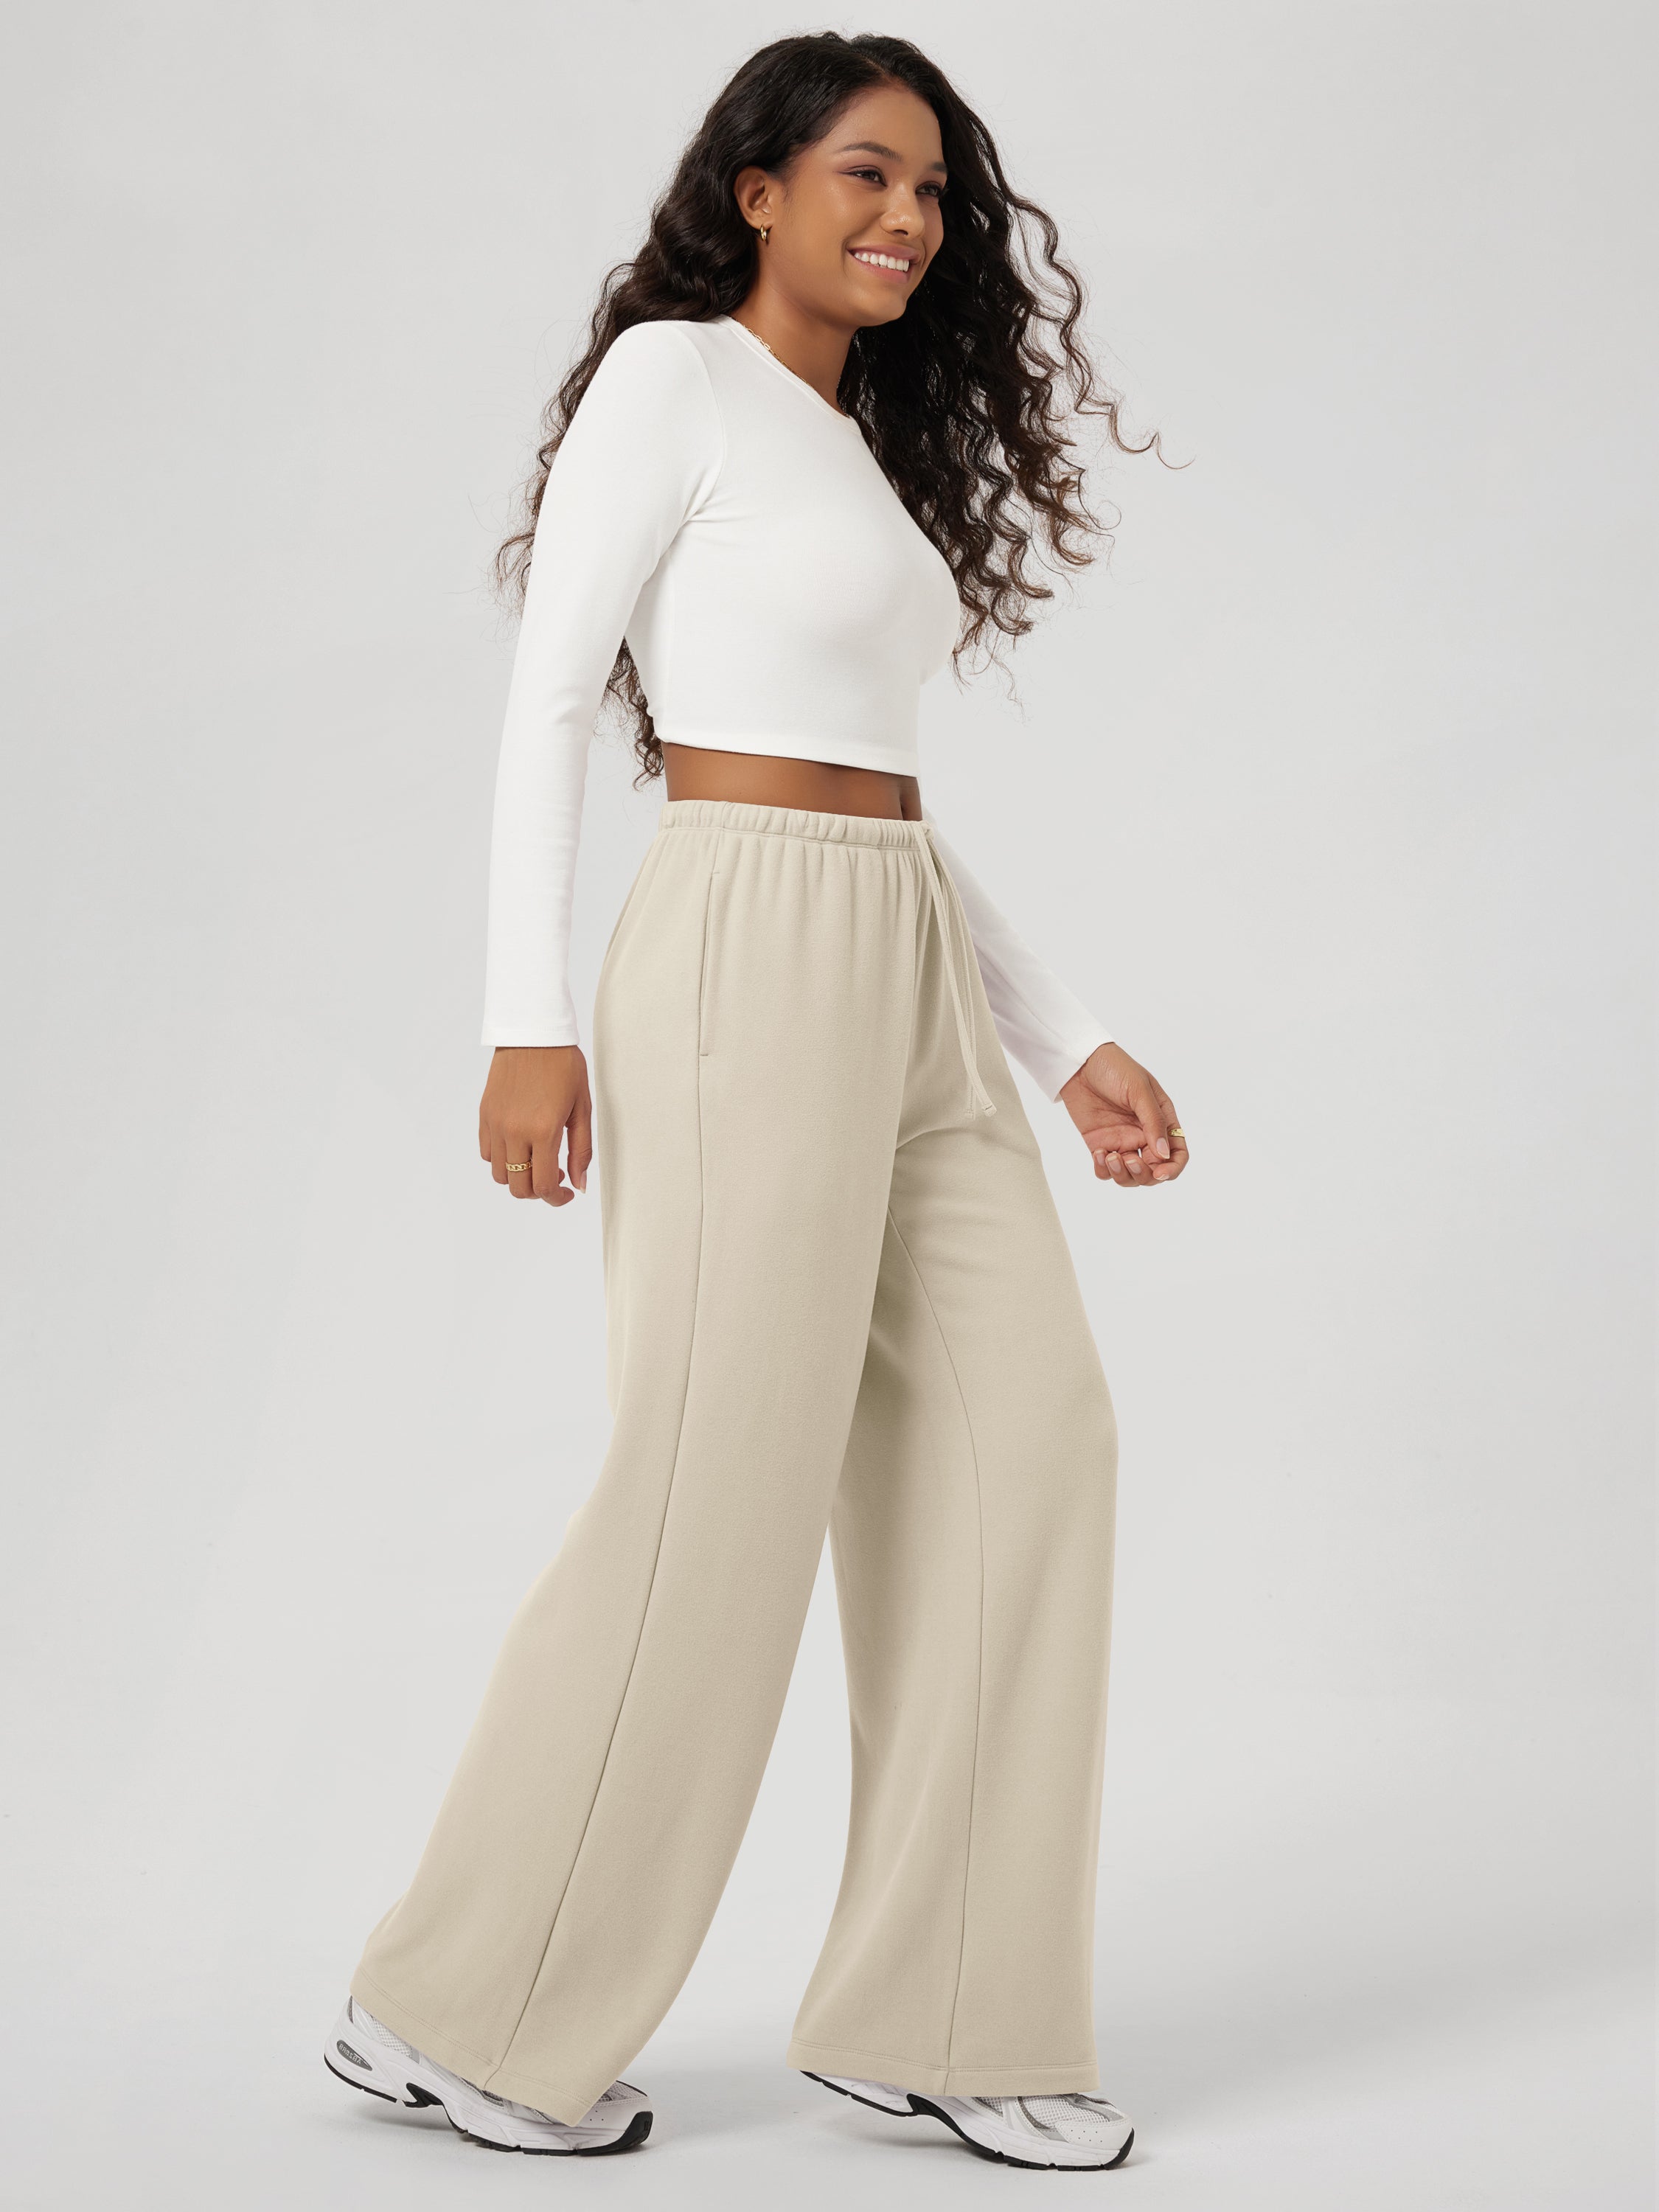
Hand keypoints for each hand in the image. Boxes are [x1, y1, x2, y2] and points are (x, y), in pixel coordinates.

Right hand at [479, 1045, 591, 1206]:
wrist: (533, 1033)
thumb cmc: (564, 1066)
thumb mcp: (582, 1108)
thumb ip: (581, 1151)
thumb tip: (579, 1185)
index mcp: (542, 1131)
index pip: (542, 1186)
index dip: (556, 1199)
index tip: (567, 1193)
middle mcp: (514, 1131)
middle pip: (518, 1188)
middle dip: (538, 1192)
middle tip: (555, 1174)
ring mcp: (495, 1124)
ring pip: (499, 1174)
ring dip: (519, 1176)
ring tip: (537, 1158)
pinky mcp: (484, 1114)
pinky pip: (487, 1153)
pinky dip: (502, 1159)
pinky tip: (520, 1144)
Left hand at [1058, 1042, 1187, 1188]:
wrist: (1080, 1063)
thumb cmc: (1115, 1068)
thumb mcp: (1139, 1090)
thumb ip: (1153, 1122)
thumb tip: (1164, 1155)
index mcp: (1162, 1120)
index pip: (1177, 1154)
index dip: (1172, 1169)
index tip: (1159, 1173)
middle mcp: (1145, 1135)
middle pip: (1153, 1171)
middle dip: (1144, 1175)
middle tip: (1128, 1161)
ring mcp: (1122, 1141)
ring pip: (1130, 1176)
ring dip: (1122, 1175)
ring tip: (1109, 1157)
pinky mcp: (1101, 1144)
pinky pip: (1106, 1170)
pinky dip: (1103, 1170)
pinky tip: (1098, 1153)